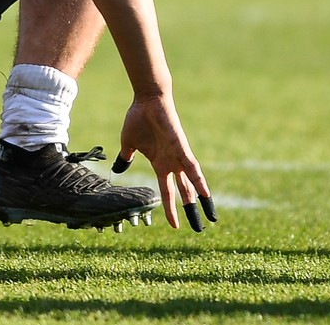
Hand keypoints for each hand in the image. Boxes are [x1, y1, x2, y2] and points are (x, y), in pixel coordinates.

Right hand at [112, 95, 215, 230]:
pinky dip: (199, 181)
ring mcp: (178, 156)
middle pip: (184, 192)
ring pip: (192, 183)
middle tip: (200, 228)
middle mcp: (172, 163)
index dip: (171, 208)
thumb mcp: (128, 144)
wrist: (146, 101)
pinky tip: (206, 193)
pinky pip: (193, 167)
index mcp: (160, 164)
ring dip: (201, 201)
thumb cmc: (138, 119)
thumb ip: (127, 158)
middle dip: (191, 210)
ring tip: (211, 217)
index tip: (175, 225)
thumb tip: (118, 168)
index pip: (167, 191)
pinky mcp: (181, 147)